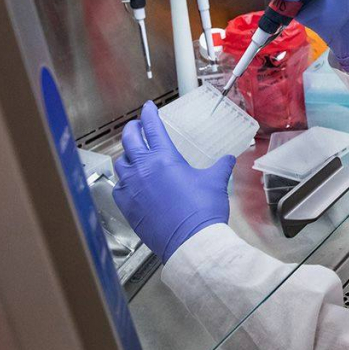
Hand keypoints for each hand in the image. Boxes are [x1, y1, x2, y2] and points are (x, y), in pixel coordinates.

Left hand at [112, 101, 234, 261]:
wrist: (191, 241)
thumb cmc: (202, 210)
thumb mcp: (216, 182)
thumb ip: (221, 166)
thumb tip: (229, 159)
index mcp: (164, 158)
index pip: (152, 127)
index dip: (149, 114)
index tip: (148, 108)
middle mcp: (143, 169)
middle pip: (129, 140)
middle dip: (132, 129)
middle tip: (137, 125)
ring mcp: (132, 188)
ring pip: (121, 163)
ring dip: (127, 155)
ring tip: (133, 154)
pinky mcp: (127, 206)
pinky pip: (119, 187)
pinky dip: (123, 181)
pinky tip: (131, 183)